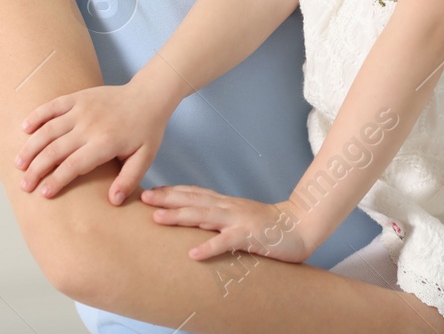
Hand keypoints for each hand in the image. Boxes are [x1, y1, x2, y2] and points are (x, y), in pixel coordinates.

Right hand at [15, 81, 171, 202]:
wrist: (149, 96)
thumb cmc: (146, 130)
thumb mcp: (145, 158)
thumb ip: (129, 180)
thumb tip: (113, 201)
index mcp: (105, 143)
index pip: (73, 165)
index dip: (56, 180)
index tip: (43, 194)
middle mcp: (90, 126)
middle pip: (55, 150)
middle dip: (37, 169)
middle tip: (24, 185)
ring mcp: (82, 109)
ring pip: (48, 129)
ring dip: (31, 146)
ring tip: (19, 163)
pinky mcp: (78, 97)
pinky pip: (53, 105)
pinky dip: (37, 116)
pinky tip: (24, 128)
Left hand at [141, 186, 316, 263]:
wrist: (300, 227)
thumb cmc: (268, 226)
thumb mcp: (239, 219)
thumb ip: (218, 218)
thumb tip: (193, 222)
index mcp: (226, 204)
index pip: (195, 193)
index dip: (172, 191)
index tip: (149, 190)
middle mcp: (229, 207)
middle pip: (193, 200)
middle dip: (167, 198)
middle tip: (143, 197)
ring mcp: (239, 220)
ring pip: (204, 216)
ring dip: (179, 216)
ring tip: (157, 218)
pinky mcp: (249, 236)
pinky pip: (226, 242)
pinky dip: (209, 246)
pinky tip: (193, 253)